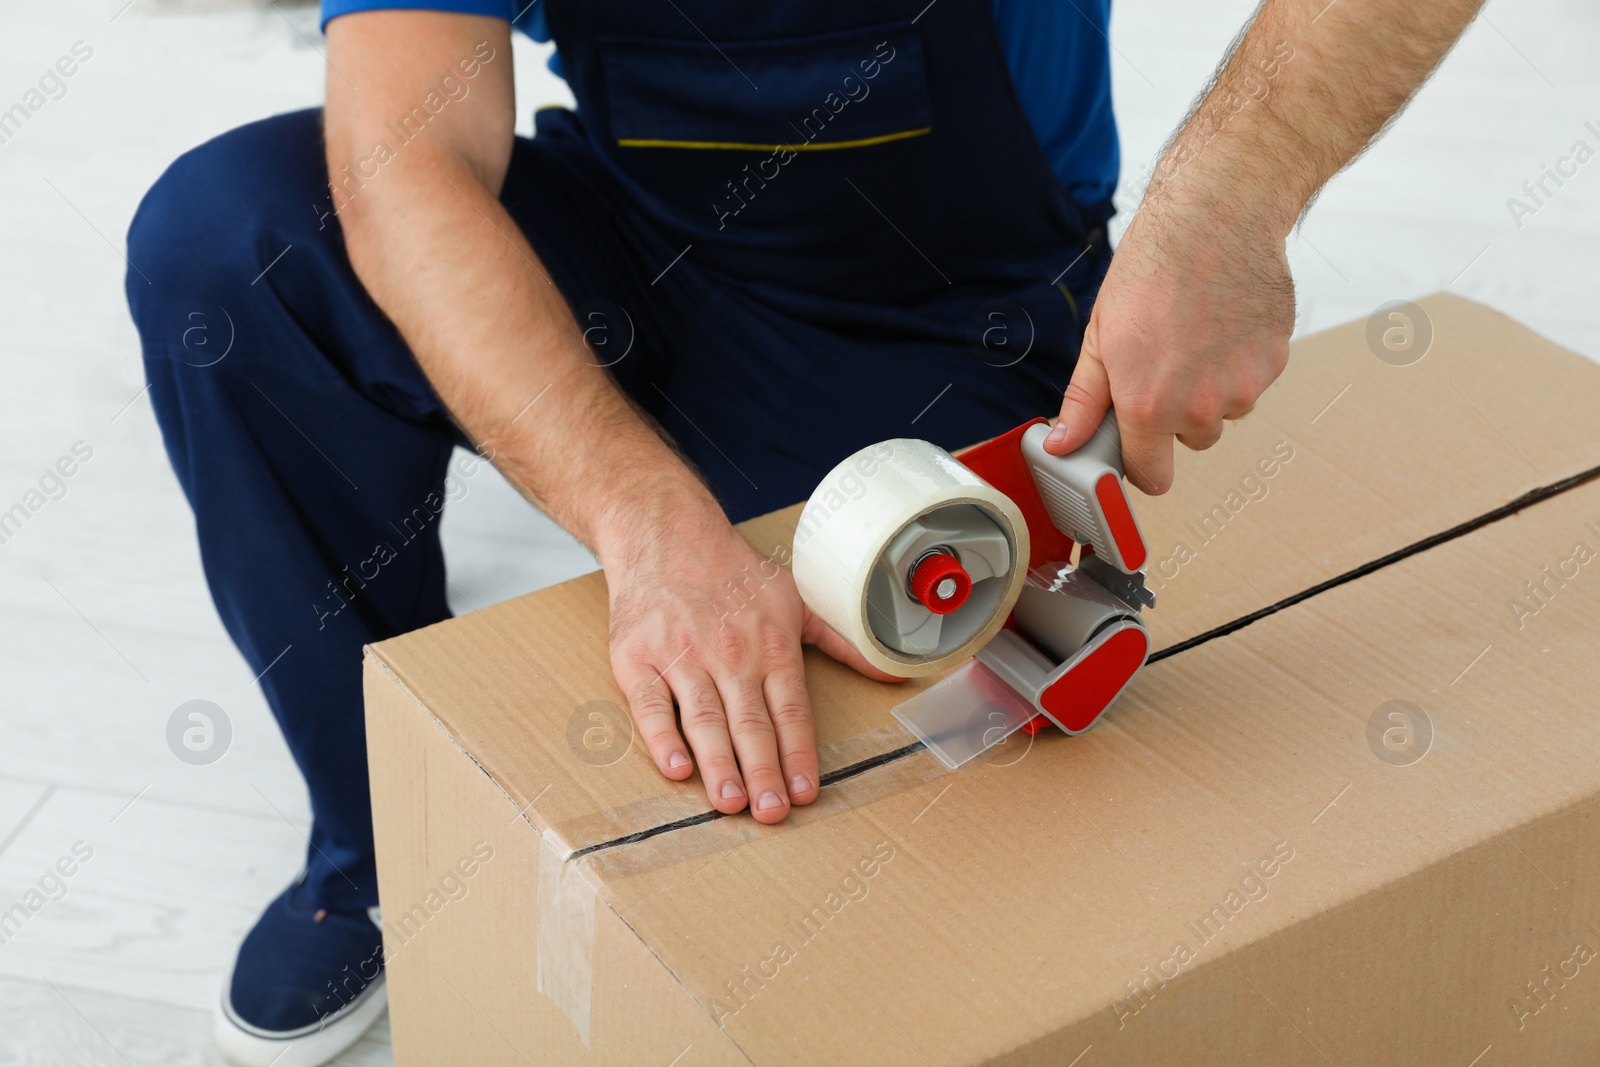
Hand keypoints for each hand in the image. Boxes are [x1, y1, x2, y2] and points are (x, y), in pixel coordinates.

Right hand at [601, 498, 898, 823]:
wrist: (666, 533)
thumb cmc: (733, 573)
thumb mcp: (797, 599)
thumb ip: (842, 642)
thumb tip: (894, 672)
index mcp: (771, 644)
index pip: (791, 708)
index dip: (800, 752)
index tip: (807, 791)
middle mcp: (730, 652)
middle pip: (751, 721)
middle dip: (763, 770)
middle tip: (772, 812)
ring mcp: (682, 655)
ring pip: (704, 718)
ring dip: (719, 763)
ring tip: (730, 802)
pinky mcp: (638, 658)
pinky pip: (651, 704)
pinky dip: (662, 737)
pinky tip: (676, 767)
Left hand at [1044, 198, 1294, 493]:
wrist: (1216, 219)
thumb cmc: (1153, 269)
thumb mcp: (1100, 339)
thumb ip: (1083, 402)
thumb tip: (1062, 443)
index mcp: (1150, 407)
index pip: (1153, 476)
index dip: (1142, 464)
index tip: (1138, 448)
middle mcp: (1201, 407)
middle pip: (1190, 440)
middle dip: (1175, 414)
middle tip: (1163, 363)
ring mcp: (1243, 388)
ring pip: (1223, 410)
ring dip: (1210, 389)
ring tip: (1193, 337)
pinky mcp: (1274, 364)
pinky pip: (1251, 382)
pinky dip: (1239, 363)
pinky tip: (1222, 324)